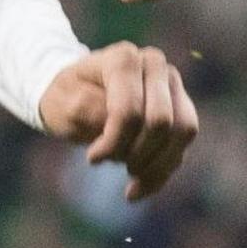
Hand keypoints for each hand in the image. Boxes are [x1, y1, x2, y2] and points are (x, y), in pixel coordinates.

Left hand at [38, 43, 200, 200]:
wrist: (77, 94)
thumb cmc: (68, 98)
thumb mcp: (63, 105)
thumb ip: (87, 112)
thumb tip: (115, 125)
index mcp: (124, 59)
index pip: (130, 111)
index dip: (114, 143)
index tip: (93, 158)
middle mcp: (154, 65)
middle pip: (161, 122)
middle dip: (136, 153)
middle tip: (111, 162)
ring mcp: (172, 84)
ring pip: (182, 133)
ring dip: (155, 165)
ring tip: (129, 180)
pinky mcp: (181, 107)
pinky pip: (184, 145)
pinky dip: (162, 172)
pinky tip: (139, 188)